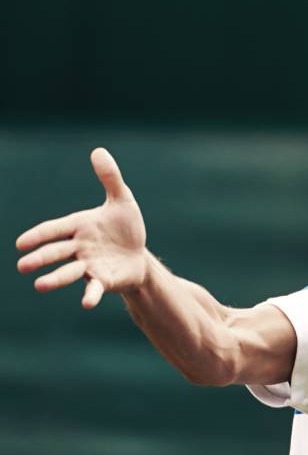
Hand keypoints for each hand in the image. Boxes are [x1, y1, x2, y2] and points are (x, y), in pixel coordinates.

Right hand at [16, 148, 147, 308]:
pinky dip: (90, 295)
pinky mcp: (103, 281)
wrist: (139, 256)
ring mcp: (89, 266)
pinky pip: (94, 288)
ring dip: (55, 279)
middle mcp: (79, 248)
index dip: (39, 235)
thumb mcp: (123, 201)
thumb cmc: (126, 228)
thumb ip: (110, 179)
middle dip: (41, 258)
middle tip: (22, 265)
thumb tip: (99, 150)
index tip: (21, 243)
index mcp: (79, 227)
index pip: (55, 230)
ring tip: (39, 286)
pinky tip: (86, 304)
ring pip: (69, 272)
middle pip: (57, 252)